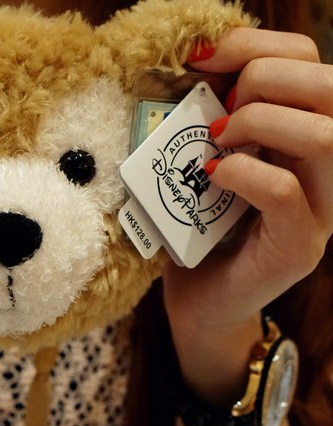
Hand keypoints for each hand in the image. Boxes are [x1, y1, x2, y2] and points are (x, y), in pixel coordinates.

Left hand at [163, 28, 331, 398]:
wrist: (201, 301)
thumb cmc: (197, 227)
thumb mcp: (203, 160)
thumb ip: (207, 119)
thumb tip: (186, 70)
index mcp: (303, 136)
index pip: (311, 64)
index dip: (259, 44)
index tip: (200, 56)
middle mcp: (325, 168)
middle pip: (332, 88)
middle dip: (265, 77)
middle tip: (218, 107)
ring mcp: (320, 209)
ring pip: (325, 136)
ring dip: (260, 121)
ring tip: (218, 138)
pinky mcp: (297, 246)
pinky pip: (285, 192)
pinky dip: (244, 172)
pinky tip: (213, 174)